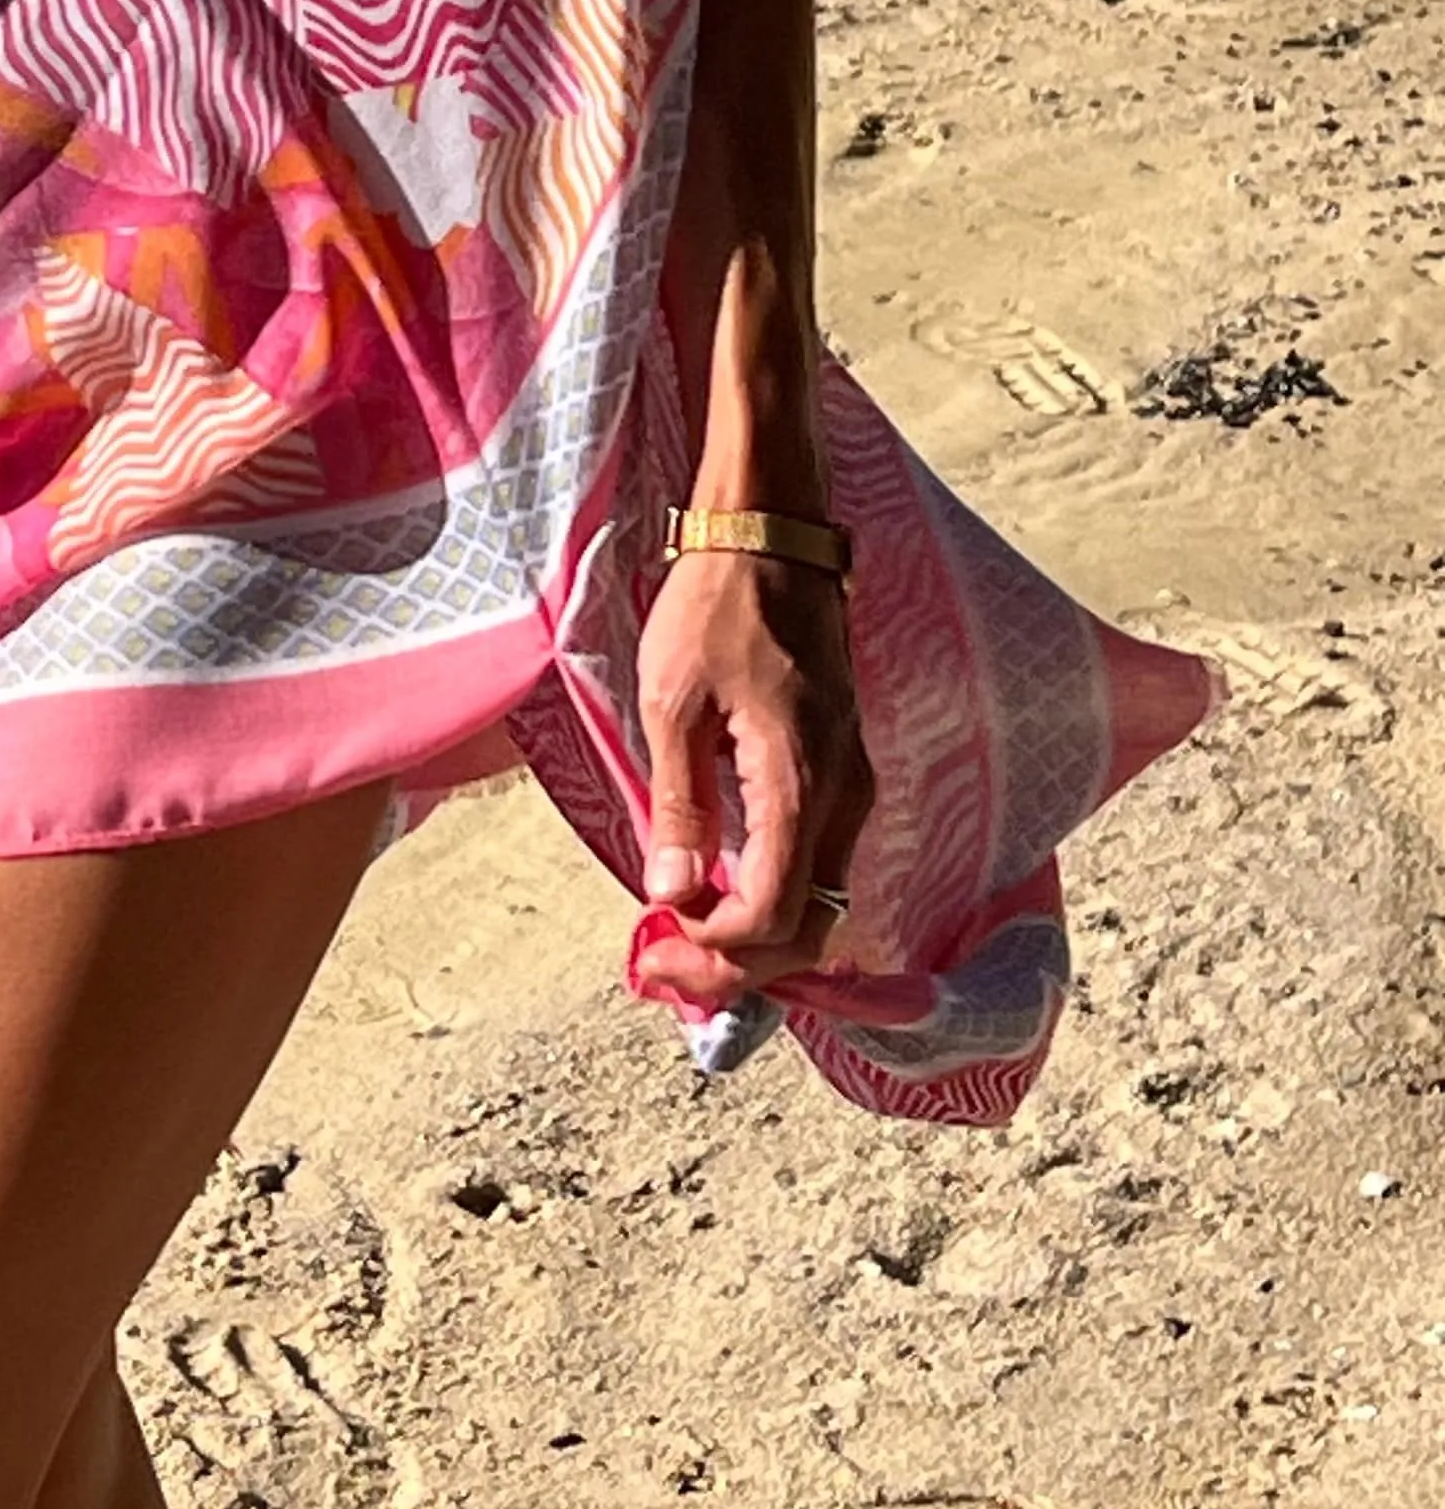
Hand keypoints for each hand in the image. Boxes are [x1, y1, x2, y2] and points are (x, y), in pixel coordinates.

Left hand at [631, 545, 871, 1003]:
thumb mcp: (673, 701)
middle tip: (660, 967)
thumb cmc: (716, 608)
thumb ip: (679, 804)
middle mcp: (846, 796)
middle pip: (809, 929)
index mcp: (803, 780)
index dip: (716, 949)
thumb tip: (671, 894)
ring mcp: (853, 788)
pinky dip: (772, 904)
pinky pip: (819, 868)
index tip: (655, 942)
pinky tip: (716, 897)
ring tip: (678, 941)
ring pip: (820, 906)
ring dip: (755, 943)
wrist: (773, 540)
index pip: (775, 911)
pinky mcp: (843, 777)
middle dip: (736, 967)